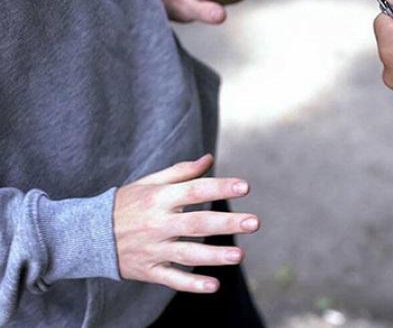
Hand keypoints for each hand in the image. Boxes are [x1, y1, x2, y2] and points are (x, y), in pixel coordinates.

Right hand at [114, 154, 259, 292]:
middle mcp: (157, 224)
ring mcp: (153, 249)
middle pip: (196, 223)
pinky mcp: (148, 270)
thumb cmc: (126, 204)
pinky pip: (171, 279)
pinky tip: (213, 286)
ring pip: (187, 254)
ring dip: (214, 256)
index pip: (194, 190)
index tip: (246, 186)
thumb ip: (181, 172)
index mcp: (160, 199)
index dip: (220, 187)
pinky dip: (191, 284)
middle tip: (254, 222)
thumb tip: (210, 159)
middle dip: (226, 223)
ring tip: (240, 255)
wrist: (85, 235)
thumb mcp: (149, 183)